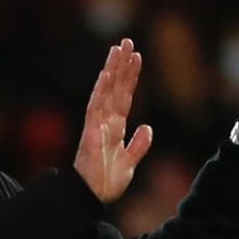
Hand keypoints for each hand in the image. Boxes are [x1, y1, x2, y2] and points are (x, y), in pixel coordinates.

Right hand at [74, 39, 152, 203]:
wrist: (93, 197)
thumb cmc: (106, 183)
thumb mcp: (129, 162)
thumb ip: (138, 145)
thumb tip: (147, 128)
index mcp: (114, 128)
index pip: (124, 97)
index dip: (130, 77)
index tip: (136, 57)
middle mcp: (104, 122)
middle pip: (115, 88)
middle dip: (121, 65)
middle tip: (127, 42)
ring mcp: (97, 125)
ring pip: (106, 91)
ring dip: (112, 69)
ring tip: (119, 48)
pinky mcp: (92, 131)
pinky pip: (97, 105)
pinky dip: (102, 88)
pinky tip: (107, 72)